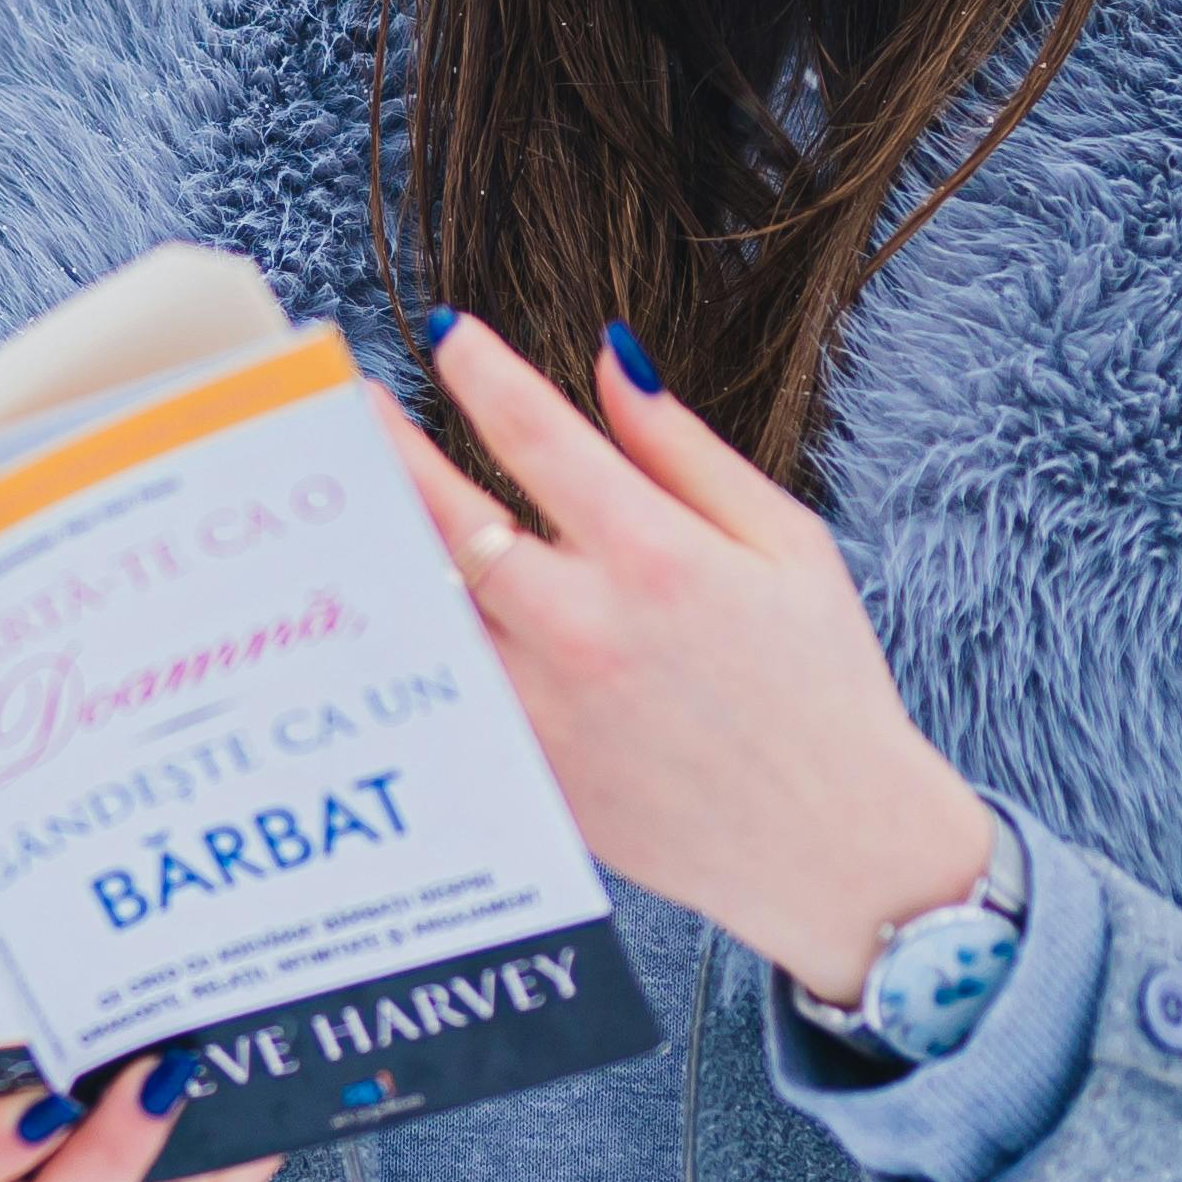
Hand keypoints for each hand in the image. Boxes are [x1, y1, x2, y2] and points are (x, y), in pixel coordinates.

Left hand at [391, 312, 1000, 1005]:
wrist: (833, 850)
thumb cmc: (821, 683)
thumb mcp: (783, 543)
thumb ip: (681, 448)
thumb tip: (607, 358)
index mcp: (656, 558)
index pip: (536, 436)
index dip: (479, 370)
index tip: (444, 331)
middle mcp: (586, 631)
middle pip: (448, 519)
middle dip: (392, 449)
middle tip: (351, 406)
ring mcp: (546, 711)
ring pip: (429, 609)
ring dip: (386, 545)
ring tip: (349, 498)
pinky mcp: (531, 775)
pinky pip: (447, 692)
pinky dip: (412, 644)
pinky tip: (383, 607)